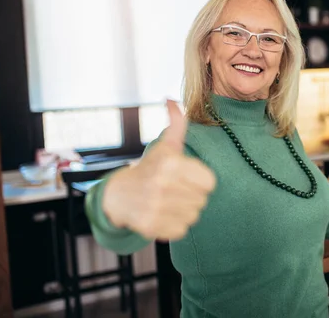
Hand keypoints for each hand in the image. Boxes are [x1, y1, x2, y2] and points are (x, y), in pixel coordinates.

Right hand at [103, 100, 215, 240]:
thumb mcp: (165, 145)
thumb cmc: (150, 167)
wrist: (119, 194)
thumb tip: (171, 100)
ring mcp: (155, 208)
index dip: (200, 179)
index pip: (210, 182)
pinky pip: (182, 229)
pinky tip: (163, 213)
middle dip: (193, 194)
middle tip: (176, 188)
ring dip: (186, 209)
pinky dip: (176, 223)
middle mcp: (162, 186)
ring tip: (170, 200)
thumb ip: (177, 124)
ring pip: (194, 215)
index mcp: (170, 164)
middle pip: (202, 200)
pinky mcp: (151, 227)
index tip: (187, 176)